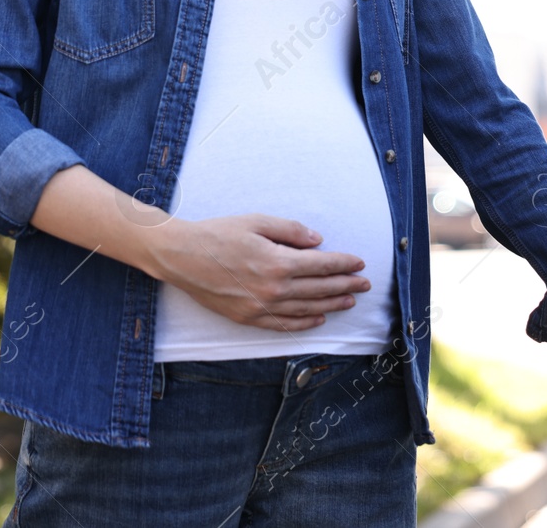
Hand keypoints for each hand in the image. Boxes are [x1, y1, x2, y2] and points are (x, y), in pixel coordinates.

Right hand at [144, 213, 372, 331]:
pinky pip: (283, 324)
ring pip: (306, 309)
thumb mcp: (257, 221)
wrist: (182, 256)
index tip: (359, 262)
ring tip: (350, 301)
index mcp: (278, 262)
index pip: (322, 265)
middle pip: (319, 289)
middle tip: (365, 284)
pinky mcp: (248, 318)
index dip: (344, 264)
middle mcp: (273, 289)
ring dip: (331, 305)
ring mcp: (261, 307)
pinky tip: (318, 319)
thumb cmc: (218, 234)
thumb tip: (318, 241)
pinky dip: (304, 323)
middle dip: (346, 285)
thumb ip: (291, 231)